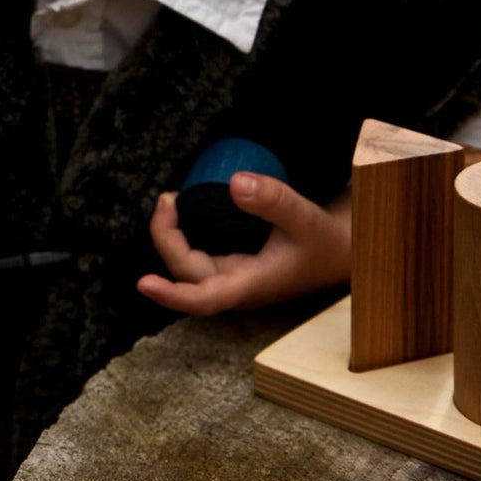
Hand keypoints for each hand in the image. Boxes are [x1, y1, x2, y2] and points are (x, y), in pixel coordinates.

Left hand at [137, 174, 351, 316]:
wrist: (337, 252)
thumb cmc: (322, 241)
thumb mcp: (304, 216)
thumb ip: (273, 200)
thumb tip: (234, 182)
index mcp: (251, 285)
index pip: (204, 299)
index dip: (171, 295)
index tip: (143, 283)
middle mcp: (235, 286)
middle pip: (186, 273)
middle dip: (166, 239)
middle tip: (168, 199)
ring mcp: (232, 277)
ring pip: (188, 266)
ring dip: (171, 237)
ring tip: (171, 201)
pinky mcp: (232, 266)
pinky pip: (197, 254)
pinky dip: (184, 233)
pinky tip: (184, 208)